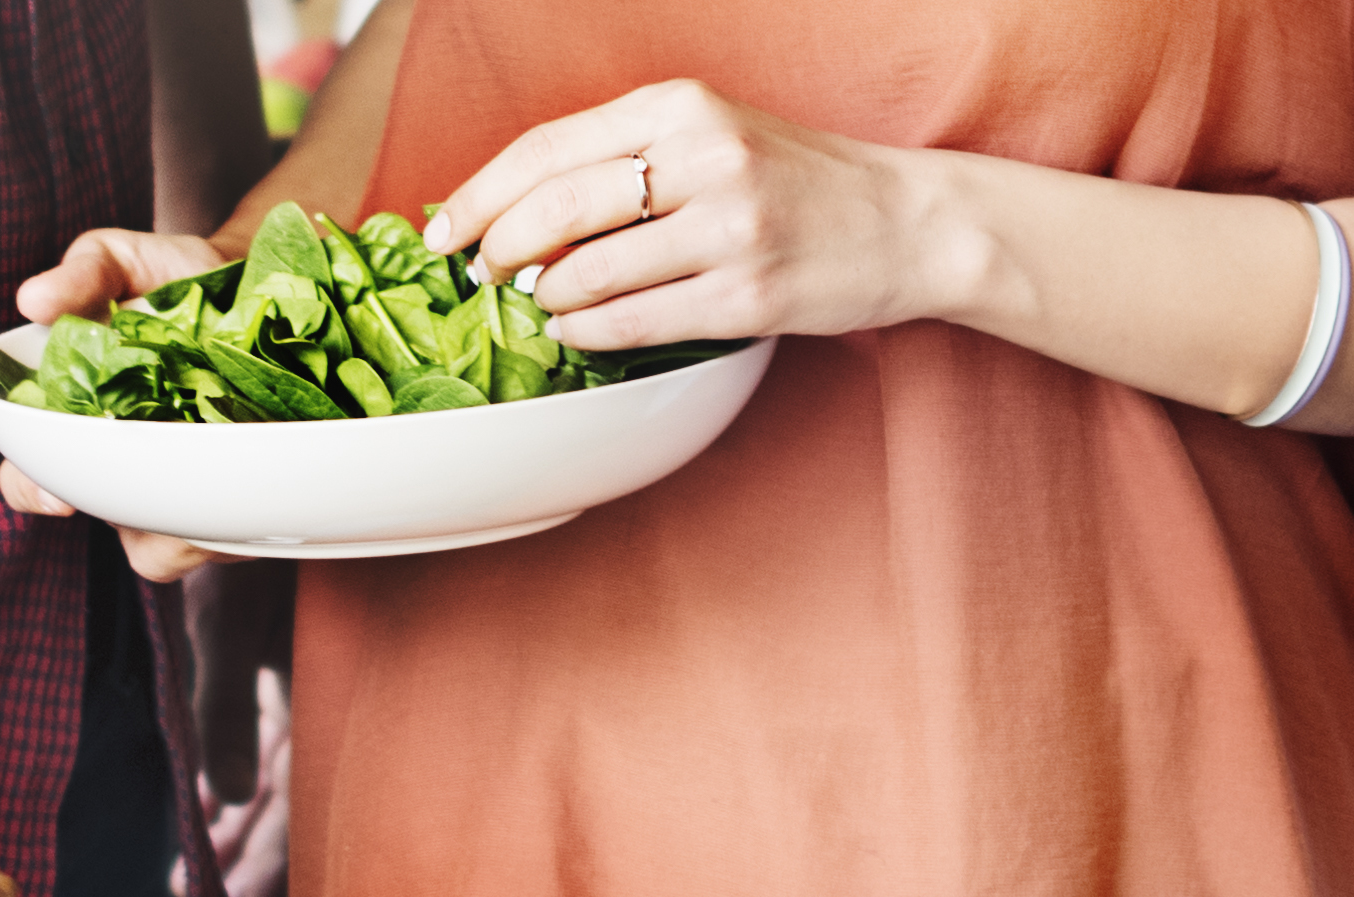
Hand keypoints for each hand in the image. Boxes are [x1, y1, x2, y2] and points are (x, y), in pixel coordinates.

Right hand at [0, 228, 234, 581]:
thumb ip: (81, 276)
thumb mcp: (119, 261)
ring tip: (224, 478)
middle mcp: (120, 467)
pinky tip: (262, 477)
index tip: (57, 496)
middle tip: (161, 499)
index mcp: (73, 424)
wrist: (255, 280)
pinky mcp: (236, 496)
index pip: (30, 477)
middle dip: (129, 519)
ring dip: (192, 524)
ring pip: (170, 544)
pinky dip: (244, 513)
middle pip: (105, 520)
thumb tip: (33, 299)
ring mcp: (177, 488)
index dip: (32, 492)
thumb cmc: (168, 278)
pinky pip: (232, 532)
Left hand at [432, 79, 926, 352]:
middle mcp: (704, 157)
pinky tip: (578, 332)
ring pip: (590, 271)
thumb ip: (626, 157)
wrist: (907, 221)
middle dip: (499, 249)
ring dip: (545, 298)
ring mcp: (729, 227)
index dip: (481, 196)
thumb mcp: (713, 135)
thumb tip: (519, 208)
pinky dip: (589, 332)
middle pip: (557, 208)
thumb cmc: (796, 182)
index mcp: (683, 106)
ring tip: (540, 304)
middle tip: (480, 276)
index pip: (548, 148)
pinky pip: (635, 322)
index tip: (446, 231)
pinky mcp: (748, 293)